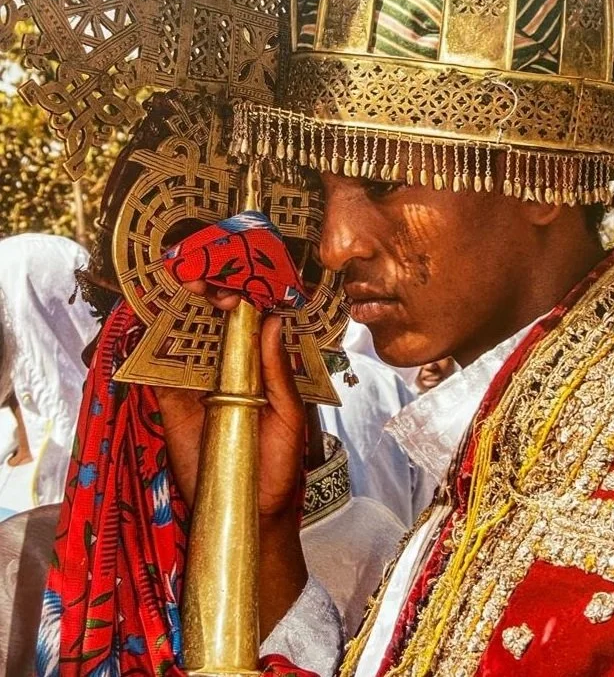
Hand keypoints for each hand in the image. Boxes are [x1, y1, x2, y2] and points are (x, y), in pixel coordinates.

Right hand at [160, 281, 305, 518]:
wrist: (251, 512)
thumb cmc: (278, 464)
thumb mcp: (287, 415)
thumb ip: (277, 371)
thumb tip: (273, 321)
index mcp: (256, 370)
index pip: (246, 326)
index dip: (240, 301)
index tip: (233, 282)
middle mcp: (225, 372)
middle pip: (211, 327)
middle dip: (204, 299)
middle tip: (198, 279)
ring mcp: (196, 388)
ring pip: (183, 344)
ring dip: (177, 316)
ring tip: (173, 290)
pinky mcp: (171, 407)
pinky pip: (157, 375)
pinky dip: (149, 352)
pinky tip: (148, 328)